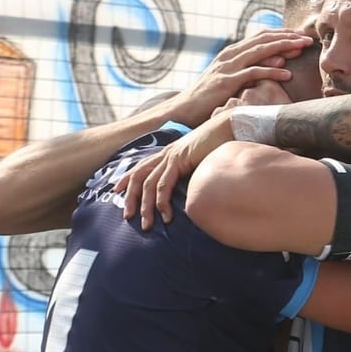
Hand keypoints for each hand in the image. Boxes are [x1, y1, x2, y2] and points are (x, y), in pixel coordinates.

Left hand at [116, 111, 234, 226]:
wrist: (233, 126)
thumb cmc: (223, 143)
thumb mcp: (205, 161)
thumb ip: (196, 173)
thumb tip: (197, 190)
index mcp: (170, 153)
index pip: (141, 167)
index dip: (127, 179)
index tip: (117, 192)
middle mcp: (167, 154)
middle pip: (138, 176)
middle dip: (130, 197)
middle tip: (127, 217)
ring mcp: (172, 156)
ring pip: (148, 184)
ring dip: (145, 207)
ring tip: (147, 225)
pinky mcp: (180, 160)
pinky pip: (164, 184)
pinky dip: (162, 201)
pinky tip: (166, 216)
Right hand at [169, 28, 310, 126]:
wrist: (184, 109)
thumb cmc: (209, 98)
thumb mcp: (229, 80)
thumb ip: (247, 71)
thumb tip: (272, 67)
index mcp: (232, 53)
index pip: (260, 37)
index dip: (281, 34)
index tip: (299, 36)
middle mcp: (230, 55)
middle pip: (263, 40)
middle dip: (286, 37)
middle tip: (307, 38)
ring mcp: (228, 67)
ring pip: (260, 51)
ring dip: (283, 48)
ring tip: (301, 49)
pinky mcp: (227, 81)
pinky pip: (253, 74)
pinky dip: (271, 72)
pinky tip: (287, 74)